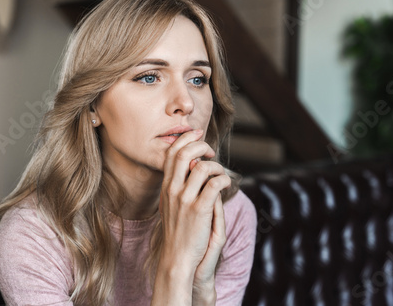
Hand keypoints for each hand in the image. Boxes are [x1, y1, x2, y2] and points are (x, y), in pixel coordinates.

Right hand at [156, 129, 229, 301]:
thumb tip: (193, 165)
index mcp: (166, 187)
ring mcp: (185, 200)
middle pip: (184, 154)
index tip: (198, 134)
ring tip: (221, 174)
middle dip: (200, 144)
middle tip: (211, 151)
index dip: (185, 139)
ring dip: (217, 166)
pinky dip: (224, 179)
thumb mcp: (171, 205)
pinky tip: (226, 184)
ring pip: (202, 167)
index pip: (171, 154)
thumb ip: (179, 185)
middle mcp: (172, 190)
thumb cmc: (178, 232)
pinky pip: (215, 184)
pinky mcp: (199, 210)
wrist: (176, 258)